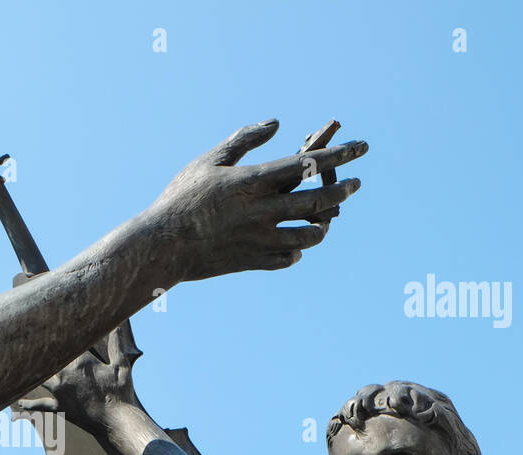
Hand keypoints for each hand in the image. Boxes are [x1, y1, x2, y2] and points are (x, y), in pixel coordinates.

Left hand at [16, 321, 139, 429]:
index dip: (57, 329)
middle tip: (20, 335)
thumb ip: (115, 344)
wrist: (116, 421)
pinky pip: (40, 405)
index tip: (46, 318)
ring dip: (26, 371)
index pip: (66, 340)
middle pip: (47, 356)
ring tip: (13, 362)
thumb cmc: (121, 393)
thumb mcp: (121, 366)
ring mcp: (60, 391)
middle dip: (36, 346)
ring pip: (38, 377)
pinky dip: (29, 405)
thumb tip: (116, 325)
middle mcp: (66, 373)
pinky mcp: (59, 407)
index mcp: (81, 361)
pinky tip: (18, 404)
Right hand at [148, 119, 366, 282]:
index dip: (340, 154)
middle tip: (355, 183)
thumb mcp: (209, 161)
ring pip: (309, 235)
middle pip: (318, 200)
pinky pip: (287, 259)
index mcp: (254, 181)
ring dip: (323, 225)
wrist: (162, 245)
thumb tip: (276, 124)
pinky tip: (296, 246)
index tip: (360, 148)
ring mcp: (261, 239)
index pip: (309, 164)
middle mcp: (264, 211)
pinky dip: (295, 251)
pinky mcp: (253, 261)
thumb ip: (245, 139)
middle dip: (343, 189)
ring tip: (327, 218)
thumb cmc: (181, 198)